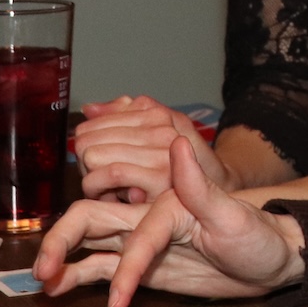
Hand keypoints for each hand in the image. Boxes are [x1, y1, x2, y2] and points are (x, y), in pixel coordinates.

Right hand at [35, 137, 306, 306]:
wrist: (270, 259)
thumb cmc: (258, 235)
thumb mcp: (235, 215)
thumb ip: (200, 186)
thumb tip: (177, 144)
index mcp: (167, 201)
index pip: (135, 229)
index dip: (126, 263)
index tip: (120, 298)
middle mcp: (146, 215)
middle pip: (91, 218)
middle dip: (62, 241)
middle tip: (42, 270)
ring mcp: (141, 239)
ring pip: (89, 240)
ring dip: (62, 255)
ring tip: (41, 279)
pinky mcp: (142, 263)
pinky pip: (102, 264)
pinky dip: (78, 274)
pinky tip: (58, 286)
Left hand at [73, 94, 227, 202]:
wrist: (219, 195)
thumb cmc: (185, 169)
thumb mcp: (158, 136)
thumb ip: (124, 116)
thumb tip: (90, 109)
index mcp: (156, 115)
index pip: (94, 121)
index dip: (90, 146)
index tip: (100, 162)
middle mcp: (159, 128)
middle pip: (88, 139)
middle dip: (88, 163)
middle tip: (104, 180)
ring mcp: (161, 151)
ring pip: (94, 155)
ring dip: (92, 179)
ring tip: (108, 190)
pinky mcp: (160, 177)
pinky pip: (110, 173)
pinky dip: (100, 189)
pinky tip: (110, 197)